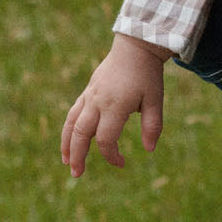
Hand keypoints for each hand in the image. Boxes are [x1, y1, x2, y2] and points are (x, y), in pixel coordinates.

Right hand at [61, 34, 170, 176]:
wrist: (135, 47)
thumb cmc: (148, 75)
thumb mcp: (155, 99)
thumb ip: (153, 125)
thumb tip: (149, 150)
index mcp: (116, 105)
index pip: (106, 138)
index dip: (111, 155)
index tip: (122, 163)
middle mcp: (98, 101)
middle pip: (81, 133)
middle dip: (78, 156)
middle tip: (77, 174)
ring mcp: (90, 95)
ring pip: (71, 123)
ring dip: (66, 144)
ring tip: (66, 162)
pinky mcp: (88, 91)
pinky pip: (73, 113)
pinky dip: (68, 129)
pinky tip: (70, 140)